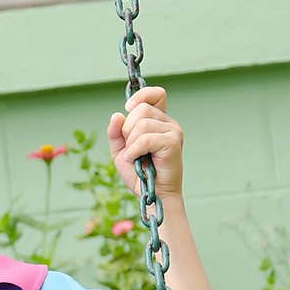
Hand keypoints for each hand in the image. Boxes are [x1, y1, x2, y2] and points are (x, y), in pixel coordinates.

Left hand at [107, 86, 183, 200]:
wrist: (151, 195)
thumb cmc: (139, 174)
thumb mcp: (121, 151)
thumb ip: (116, 133)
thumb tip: (117, 115)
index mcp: (158, 120)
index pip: (156, 94)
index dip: (142, 95)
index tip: (129, 107)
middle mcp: (168, 123)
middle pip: (141, 109)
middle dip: (127, 130)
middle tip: (132, 148)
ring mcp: (173, 131)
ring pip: (142, 124)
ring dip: (131, 144)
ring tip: (136, 157)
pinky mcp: (173, 143)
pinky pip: (145, 138)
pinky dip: (135, 151)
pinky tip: (137, 161)